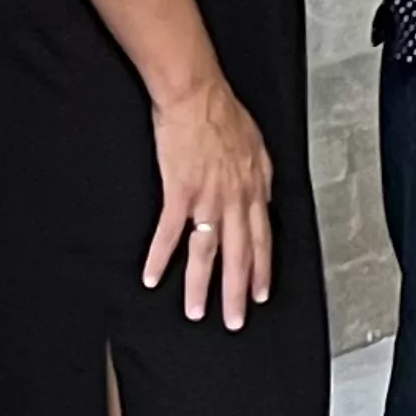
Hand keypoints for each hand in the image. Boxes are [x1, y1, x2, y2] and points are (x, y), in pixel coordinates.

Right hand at [143, 75, 275, 328]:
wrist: (197, 96)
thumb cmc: (224, 115)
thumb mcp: (257, 147)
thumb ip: (260, 179)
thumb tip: (264, 200)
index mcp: (254, 188)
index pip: (262, 239)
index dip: (262, 269)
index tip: (261, 294)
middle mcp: (235, 198)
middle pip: (239, 254)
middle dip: (237, 291)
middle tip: (235, 320)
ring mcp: (207, 197)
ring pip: (207, 251)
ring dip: (201, 285)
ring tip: (196, 311)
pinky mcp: (180, 191)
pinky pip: (169, 232)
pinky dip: (160, 257)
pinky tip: (152, 277)